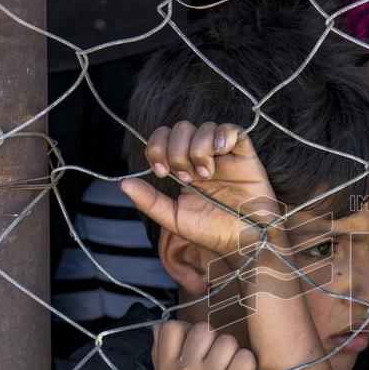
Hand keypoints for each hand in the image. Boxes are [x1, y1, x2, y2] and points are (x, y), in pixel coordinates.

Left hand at [120, 121, 281, 258]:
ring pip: (204, 127)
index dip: (157, 148)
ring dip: (198, 149)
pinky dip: (223, 135)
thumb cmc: (212, 233)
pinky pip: (232, 130)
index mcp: (183, 168)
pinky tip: (221, 153)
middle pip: (181, 128)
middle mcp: (202, 157)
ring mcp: (224, 155)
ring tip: (206, 174)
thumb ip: (150, 201)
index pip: (163, 138)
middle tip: (186, 177)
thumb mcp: (175, 219)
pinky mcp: (245, 155)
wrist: (244, 242)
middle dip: (177, 151)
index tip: (162, 172)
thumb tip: (123, 183)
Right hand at [151, 321, 256, 369]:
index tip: (197, 351)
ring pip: (228, 341)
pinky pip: (246, 356)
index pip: (172, 328)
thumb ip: (162, 355)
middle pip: (205, 330)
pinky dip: (248, 367)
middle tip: (218, 366)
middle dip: (215, 343)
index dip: (188, 333)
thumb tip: (160, 325)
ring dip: (234, 355)